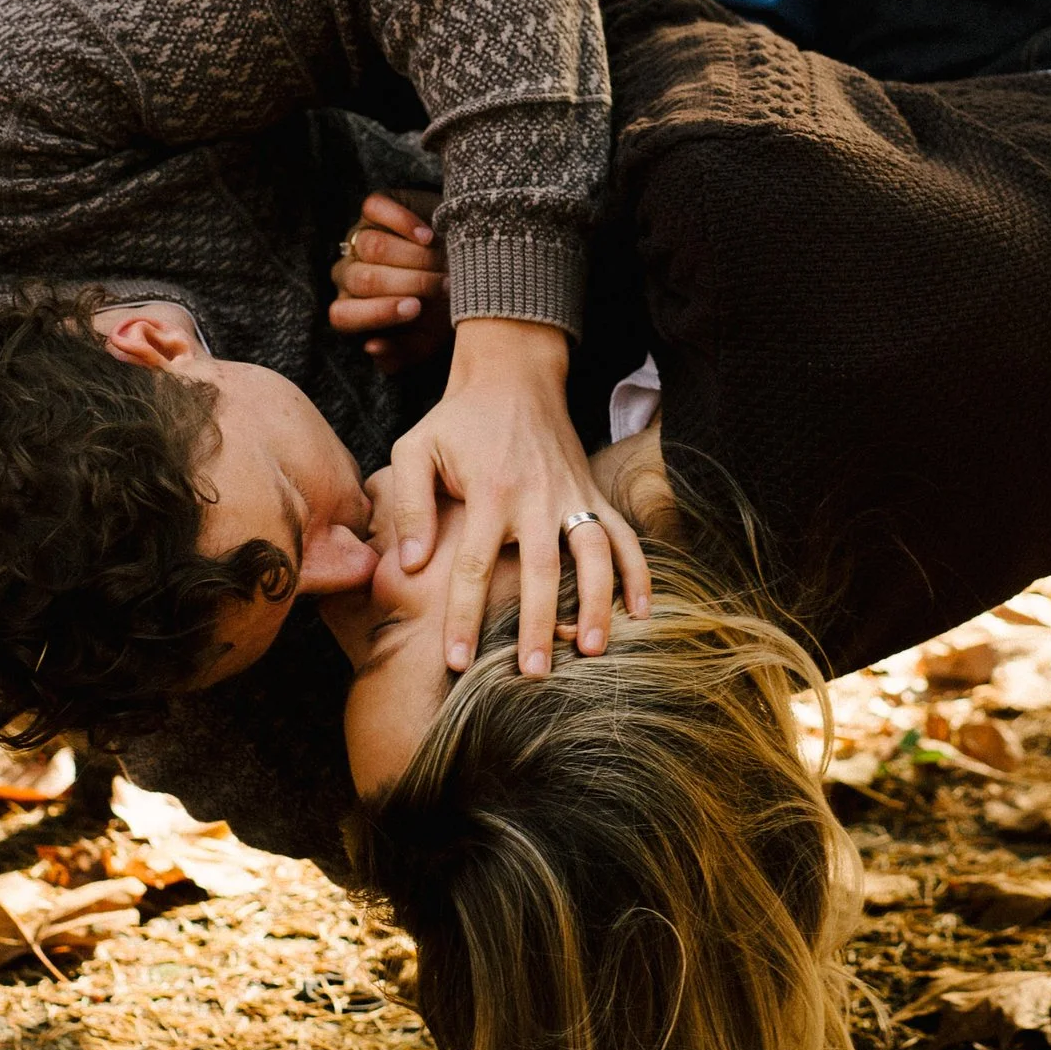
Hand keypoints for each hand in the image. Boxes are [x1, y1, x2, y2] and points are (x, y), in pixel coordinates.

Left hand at [328, 189, 451, 363]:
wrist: (470, 263)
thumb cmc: (444, 305)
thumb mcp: (430, 336)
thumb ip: (403, 352)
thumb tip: (372, 348)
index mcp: (354, 308)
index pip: (343, 315)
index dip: (378, 313)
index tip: (417, 309)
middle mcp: (350, 272)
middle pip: (363, 278)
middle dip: (408, 283)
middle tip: (444, 285)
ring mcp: (359, 237)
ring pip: (370, 246)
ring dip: (413, 257)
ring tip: (443, 262)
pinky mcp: (373, 208)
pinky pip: (375, 209)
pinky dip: (403, 223)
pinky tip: (428, 236)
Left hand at [386, 317, 650, 677]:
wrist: (514, 375)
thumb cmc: (457, 420)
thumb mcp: (414, 448)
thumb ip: (408, 505)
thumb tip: (411, 565)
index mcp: (489, 491)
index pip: (474, 565)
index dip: (466, 617)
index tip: (457, 663)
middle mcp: (537, 496)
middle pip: (542, 571)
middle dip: (539, 625)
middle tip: (532, 674)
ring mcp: (573, 494)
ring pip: (594, 555)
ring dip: (598, 604)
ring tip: (593, 650)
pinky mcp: (594, 492)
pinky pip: (624, 535)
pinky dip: (638, 572)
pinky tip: (643, 613)